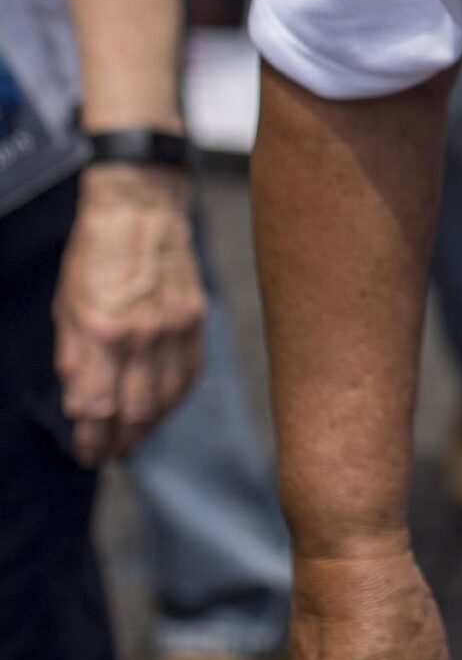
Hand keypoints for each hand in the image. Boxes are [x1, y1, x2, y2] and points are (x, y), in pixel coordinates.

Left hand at [54, 165, 204, 464]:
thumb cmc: (95, 253)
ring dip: (149, 427)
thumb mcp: (67, 306)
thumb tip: (81, 406)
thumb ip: (74, 360)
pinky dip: (175, 399)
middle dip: (120, 442)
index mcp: (103, 331)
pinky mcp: (196, 318)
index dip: (92, 439)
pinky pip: (190, 374)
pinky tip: (161, 406)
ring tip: (132, 436)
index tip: (86, 452)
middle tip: (107, 452)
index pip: (99, 408)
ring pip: (168, 399)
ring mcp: (175, 327)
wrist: (140, 207)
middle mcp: (143, 335)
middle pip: (137, 412)